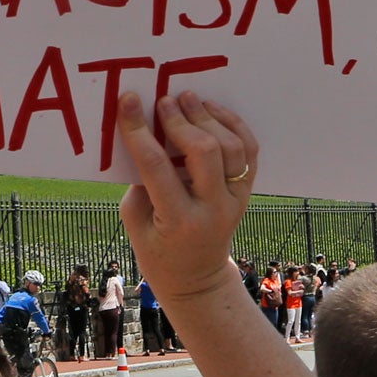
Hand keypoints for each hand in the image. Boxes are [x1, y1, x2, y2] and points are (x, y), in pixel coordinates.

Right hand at [117, 90, 258, 302]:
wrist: (196, 278)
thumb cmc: (157, 251)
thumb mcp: (135, 222)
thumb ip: (140, 182)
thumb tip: (145, 134)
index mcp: (179, 220)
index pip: (157, 166)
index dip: (139, 130)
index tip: (128, 101)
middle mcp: (214, 209)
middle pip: (204, 152)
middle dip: (181, 121)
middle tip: (163, 100)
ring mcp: (236, 200)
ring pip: (232, 147)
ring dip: (209, 118)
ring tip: (188, 98)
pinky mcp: (246, 192)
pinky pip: (249, 151)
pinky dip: (233, 125)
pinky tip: (212, 110)